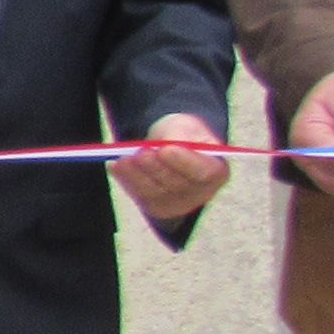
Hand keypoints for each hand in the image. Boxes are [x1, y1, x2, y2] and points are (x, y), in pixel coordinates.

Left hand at [113, 112, 232, 223]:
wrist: (169, 147)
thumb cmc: (182, 135)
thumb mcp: (185, 126)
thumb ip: (180, 134)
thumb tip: (168, 144)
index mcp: (217, 171)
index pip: (205, 172)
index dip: (184, 162)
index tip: (165, 149)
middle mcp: (201, 192)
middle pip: (176, 184)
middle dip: (155, 167)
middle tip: (140, 152)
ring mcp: (179, 204)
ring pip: (155, 192)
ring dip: (137, 175)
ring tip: (123, 158)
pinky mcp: (157, 207)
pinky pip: (141, 196)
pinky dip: (127, 180)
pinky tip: (116, 166)